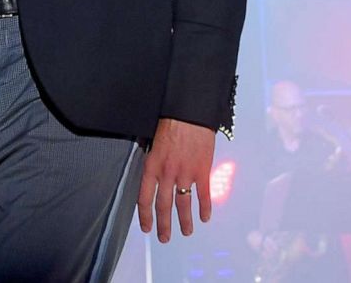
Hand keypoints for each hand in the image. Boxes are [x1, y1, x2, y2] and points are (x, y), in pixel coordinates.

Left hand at [138, 117, 214, 242]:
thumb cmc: (170, 124)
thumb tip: (152, 180)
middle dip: (164, 225)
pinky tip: (205, 217)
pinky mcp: (202, 170)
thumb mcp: (153, 143)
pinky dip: (204, 208)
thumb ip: (153, 164)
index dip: (145, 215)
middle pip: (163, 205)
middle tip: (164, 238)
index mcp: (152, 166)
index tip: (146, 227)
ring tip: (186, 232)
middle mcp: (167, 173)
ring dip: (184, 221)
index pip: (145, 198)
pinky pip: (203, 194)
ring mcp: (185, 173)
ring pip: (183, 204)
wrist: (189, 113)